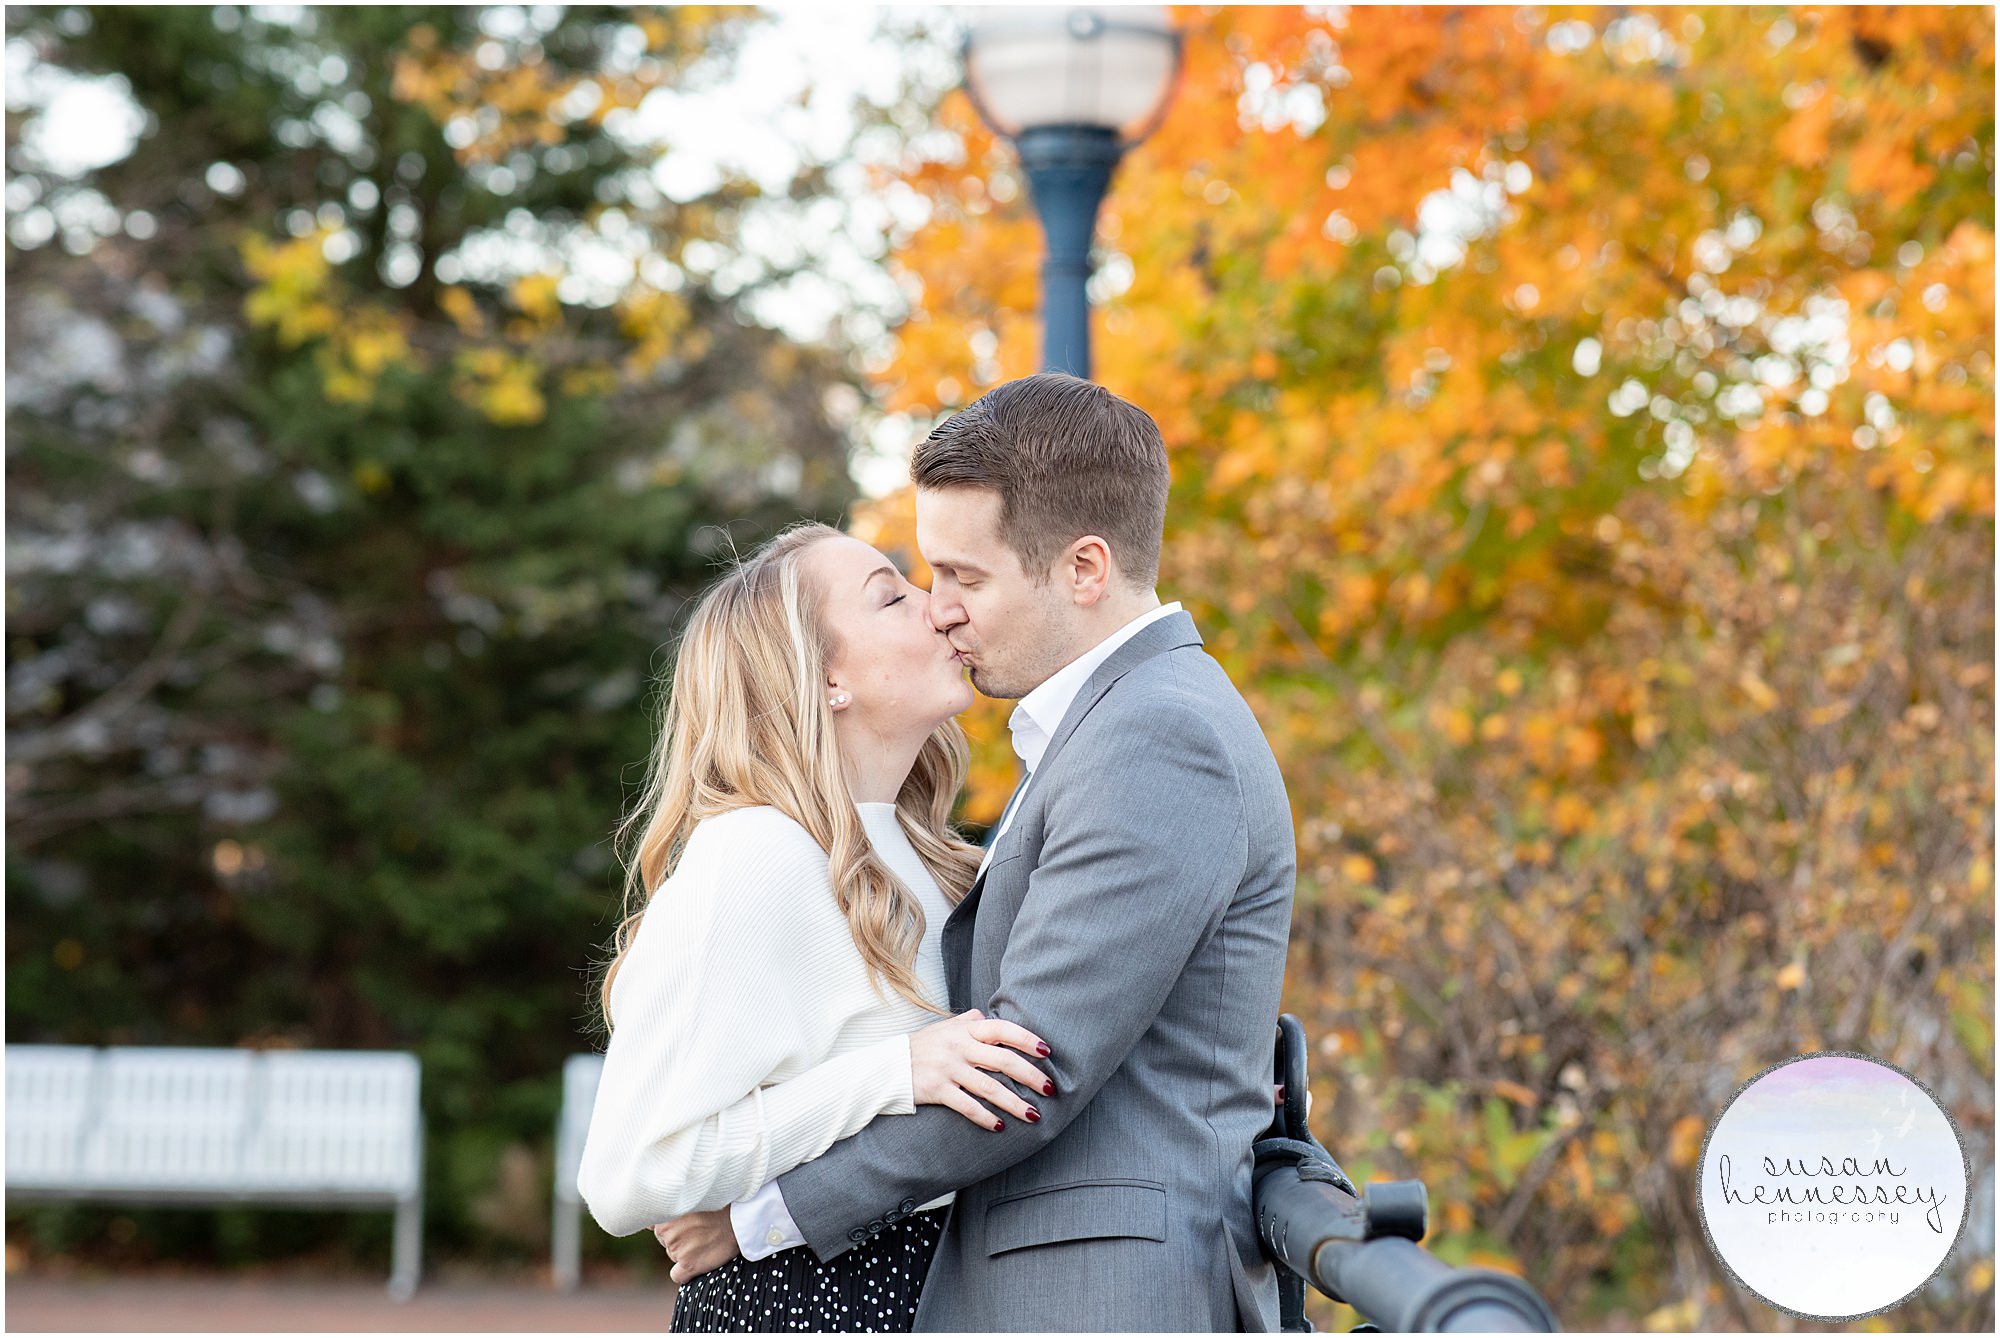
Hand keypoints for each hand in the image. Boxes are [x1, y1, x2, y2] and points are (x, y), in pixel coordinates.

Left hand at [652, 1208, 738, 1285]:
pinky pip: (677, 1275)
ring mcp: (675, 1248)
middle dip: (678, 1237)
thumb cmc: (719, 1203)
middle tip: (699, 1229)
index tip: (688, 1222)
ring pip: (673, 1255)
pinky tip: (696, 1263)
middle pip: (665, 1241)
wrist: (740, 1216)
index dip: (673, 1225)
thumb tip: (649, 1224)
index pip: (657, 1226)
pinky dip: (684, 1273)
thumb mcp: (690, 1196)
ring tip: (705, 1238)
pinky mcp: (688, 1264)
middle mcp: (665, 1232)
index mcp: (663, 1213)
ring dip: (685, 1250)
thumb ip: (668, 1207)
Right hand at [909, 1008, 1053, 1130]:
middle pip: (1004, 1060)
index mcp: (964, 1029)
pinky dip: (985, 1117)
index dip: (1027, 1039)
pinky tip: (999, 1126)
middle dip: (1031, 1076)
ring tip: (1034, 1115)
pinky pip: (967, 1105)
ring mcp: (948, 1068)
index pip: (1003, 1029)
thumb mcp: (944, 1028)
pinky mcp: (937, 1090)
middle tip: (1050, 1089)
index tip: (1047, 1052)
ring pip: (990, 1087)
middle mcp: (959, 1046)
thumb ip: (968, 1022)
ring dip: (1015, 1103)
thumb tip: (989, 1016)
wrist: (887, 1066)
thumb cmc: (921, 1047)